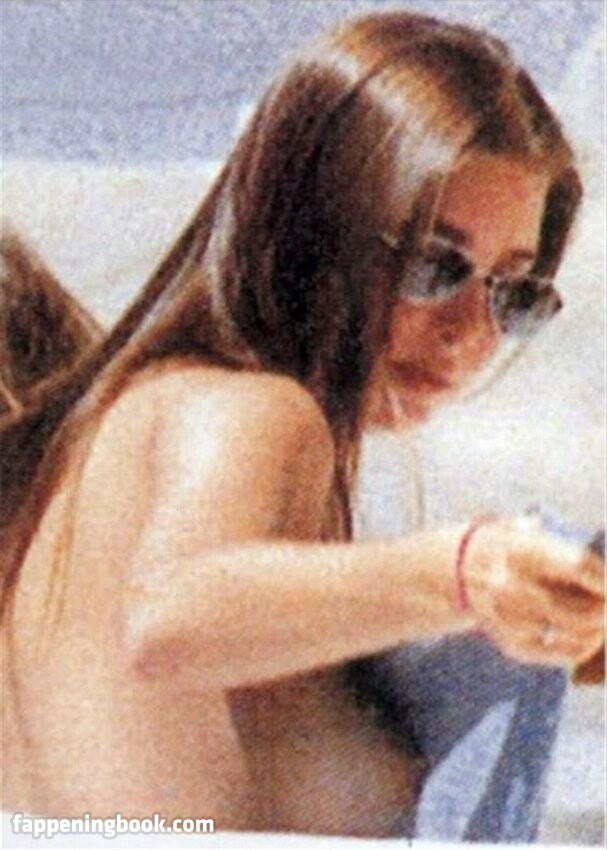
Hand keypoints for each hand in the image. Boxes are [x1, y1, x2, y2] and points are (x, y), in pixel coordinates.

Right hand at [463, 516, 603, 666]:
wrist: (461, 570)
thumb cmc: (508, 546)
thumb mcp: (526, 528)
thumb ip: (560, 543)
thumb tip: (602, 572)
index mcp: (520, 551)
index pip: (577, 565)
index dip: (603, 577)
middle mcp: (511, 586)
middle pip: (581, 609)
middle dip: (605, 609)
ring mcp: (510, 619)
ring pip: (575, 632)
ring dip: (598, 628)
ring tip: (601, 617)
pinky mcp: (512, 643)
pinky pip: (561, 652)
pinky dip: (583, 646)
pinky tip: (591, 636)